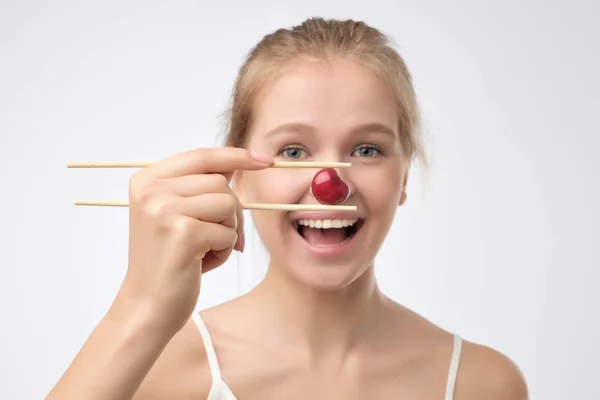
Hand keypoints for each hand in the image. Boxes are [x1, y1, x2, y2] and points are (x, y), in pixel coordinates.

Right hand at [113, 147, 271, 335]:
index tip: (263, 159)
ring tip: (206, 250)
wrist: (146, 307)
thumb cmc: (167, 262)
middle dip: (232, 211)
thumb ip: (197, 187)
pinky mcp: (183, 233)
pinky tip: (201, 263)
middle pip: (220, 181)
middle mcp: (151, 190)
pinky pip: (229, 232)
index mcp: (146, 180)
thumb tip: (236, 163)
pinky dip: (224, 250)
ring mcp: (165, 209)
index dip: (235, 156)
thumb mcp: (173, 215)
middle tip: (220, 237)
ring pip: (228, 203)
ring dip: (228, 230)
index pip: (201, 156)